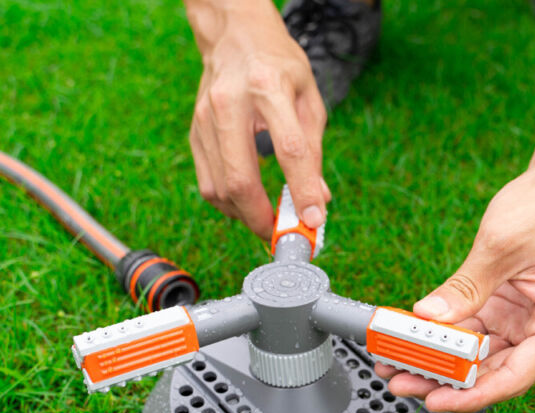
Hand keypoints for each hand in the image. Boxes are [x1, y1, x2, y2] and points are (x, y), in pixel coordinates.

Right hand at [186, 0, 329, 238]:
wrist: (234, 33)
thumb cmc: (278, 65)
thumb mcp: (308, 99)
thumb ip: (313, 151)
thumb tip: (318, 200)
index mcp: (268, 87)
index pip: (289, 150)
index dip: (302, 191)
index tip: (312, 221)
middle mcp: (230, 103)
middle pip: (241, 180)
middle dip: (263, 219)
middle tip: (281, 233)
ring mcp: (205, 119)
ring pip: (220, 189)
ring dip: (245, 215)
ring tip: (267, 218)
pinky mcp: (194, 132)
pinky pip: (207, 184)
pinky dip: (228, 204)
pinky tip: (245, 203)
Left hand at [376, 160, 534, 412]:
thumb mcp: (499, 248)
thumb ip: (464, 288)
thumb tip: (427, 318)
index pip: (513, 377)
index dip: (472, 394)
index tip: (435, 400)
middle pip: (489, 372)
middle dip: (443, 381)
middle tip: (400, 382)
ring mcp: (520, 323)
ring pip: (474, 358)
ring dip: (435, 362)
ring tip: (395, 366)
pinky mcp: (501, 311)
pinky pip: (467, 334)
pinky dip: (440, 339)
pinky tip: (410, 341)